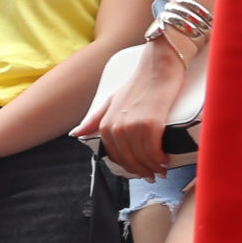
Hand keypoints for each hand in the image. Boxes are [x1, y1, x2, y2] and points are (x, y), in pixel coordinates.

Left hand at [78, 37, 190, 180]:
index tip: (139, 171)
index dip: (128, 167)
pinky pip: (154, 151)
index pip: (115, 156)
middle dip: (141, 171)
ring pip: (142, 158)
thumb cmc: (139, 83)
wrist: (158, 66)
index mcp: (106, 125)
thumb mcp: (111, 101)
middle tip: (152, 175)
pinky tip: (165, 160)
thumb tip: (76, 133)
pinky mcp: (150, 124)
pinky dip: (160, 159)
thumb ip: (95, 119)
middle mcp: (116, 128)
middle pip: (129, 160)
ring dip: (153, 168)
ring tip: (161, 170)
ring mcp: (132, 126)